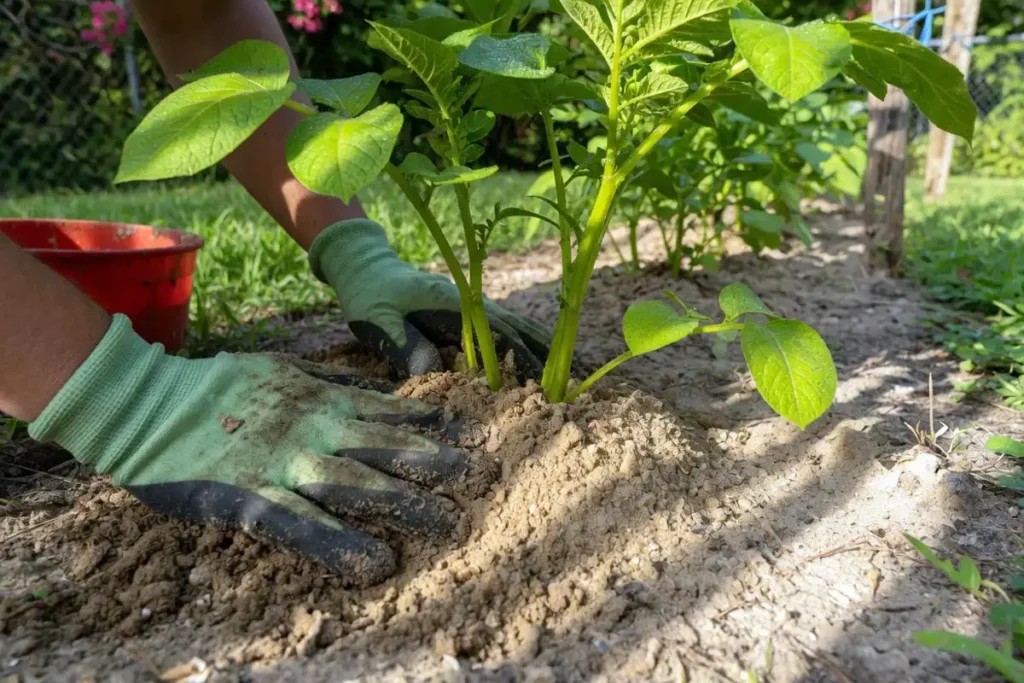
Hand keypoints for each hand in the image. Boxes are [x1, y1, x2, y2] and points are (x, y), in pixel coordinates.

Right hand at [28, 316, 465, 585]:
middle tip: (484, 475)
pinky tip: (373, 564)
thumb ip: (331, 378)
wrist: (146, 402)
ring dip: (404, 502)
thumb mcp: (282, 368)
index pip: (391, 413)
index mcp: (321, 399)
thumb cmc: (215, 386)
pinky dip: (339, 544)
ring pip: (356, 484)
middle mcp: (314, 429)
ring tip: (448, 522)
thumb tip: (376, 387)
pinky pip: (302, 525)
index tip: (478, 433)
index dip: (435, 425)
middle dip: (435, 462)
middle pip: (385, 448)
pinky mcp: (251, 497)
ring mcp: (285, 463)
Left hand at [309, 219, 550, 379]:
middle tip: (575, 381)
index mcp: (453, 303)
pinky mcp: (468, 311)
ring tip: (572, 370)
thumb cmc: (368, 293)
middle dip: (548, 354)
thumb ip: (402, 344)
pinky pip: (505, 327)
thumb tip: (430, 373)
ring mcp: (472, 304)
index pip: (498, 334)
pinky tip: (542, 356)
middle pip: (518, 328)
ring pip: (517, 326)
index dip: (522, 358)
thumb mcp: (377, 318)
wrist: (366, 265)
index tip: (542, 383)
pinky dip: (527, 341)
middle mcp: (471, 300)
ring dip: (544, 347)